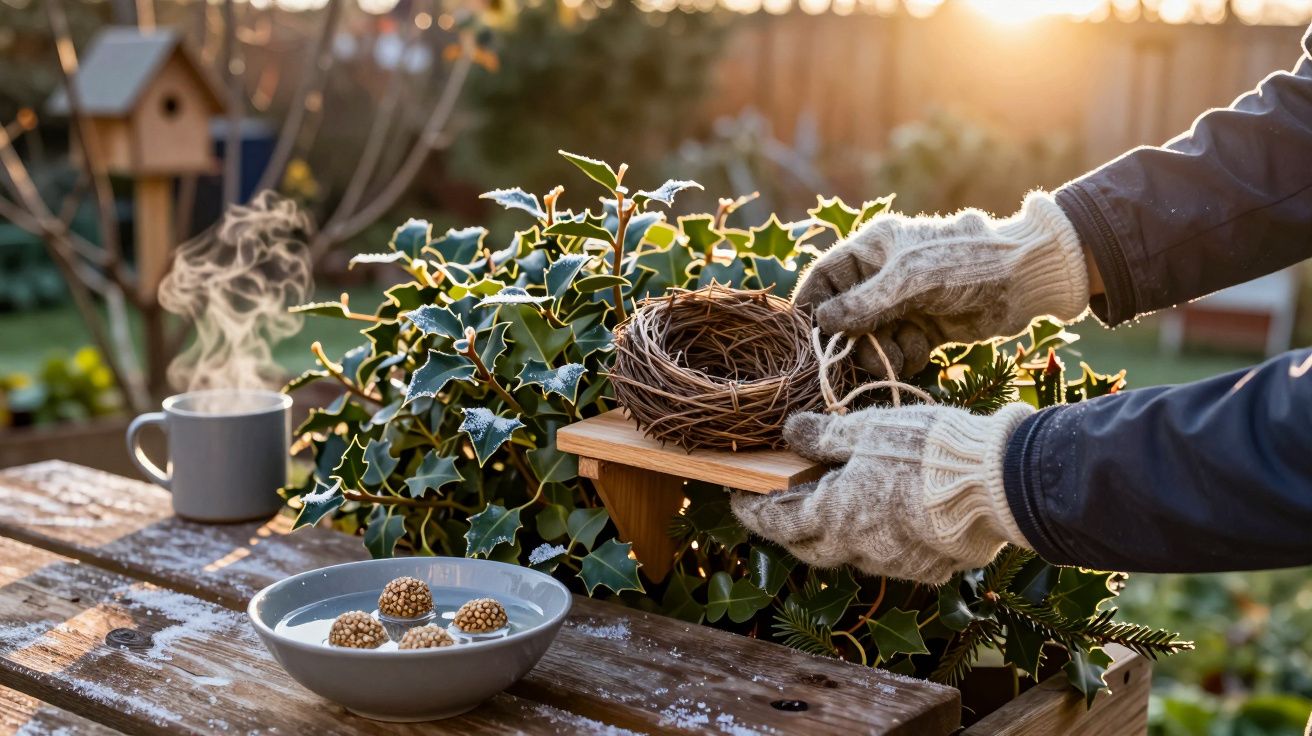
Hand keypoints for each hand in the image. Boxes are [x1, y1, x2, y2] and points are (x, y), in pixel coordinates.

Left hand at [730, 403, 1033, 583]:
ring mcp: (892, 565)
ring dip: (833, 535)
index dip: (753, 511)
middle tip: (779, 508)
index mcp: (833, 516)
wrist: (997, 485)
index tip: (739, 499)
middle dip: (788, 529)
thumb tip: (789, 432)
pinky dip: (874, 540)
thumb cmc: (927, 451)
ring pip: (848, 554)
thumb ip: (823, 435)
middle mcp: (856, 549)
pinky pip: (887, 559)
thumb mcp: (867, 429)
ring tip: (833, 506)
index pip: (776, 522)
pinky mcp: (926, 569)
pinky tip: (883, 519)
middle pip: (807, 547)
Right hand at [794, 192, 1088, 376]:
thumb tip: (823, 321)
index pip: (825, 276)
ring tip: (904, 349)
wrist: (1024, 280)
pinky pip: (895, 351)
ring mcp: (901, 305)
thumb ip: (864, 303)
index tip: (805, 336)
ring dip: (881, 352)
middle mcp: (881, 277)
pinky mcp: (922, 328)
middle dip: (852, 339)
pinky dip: (904, 357)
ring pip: (868, 340)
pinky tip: (923, 349)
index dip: (810, 304)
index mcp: (873, 249)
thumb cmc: (965, 263)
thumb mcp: (909, 279)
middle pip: (843, 317)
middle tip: (861, 355)